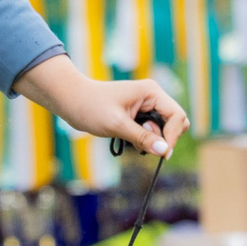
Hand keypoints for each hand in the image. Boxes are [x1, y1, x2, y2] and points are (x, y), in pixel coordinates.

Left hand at [12, 55, 187, 156]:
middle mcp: (152, 96)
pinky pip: (151, 130)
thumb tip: (164, 150)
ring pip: (163, 128)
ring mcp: (146, 105)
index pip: (176, 116)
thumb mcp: (117, 125)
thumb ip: (142, 138)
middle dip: (164, 137)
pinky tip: (129, 138)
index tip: (162, 153)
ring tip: (130, 139)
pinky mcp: (139, 114)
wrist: (70, 100)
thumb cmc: (91, 107)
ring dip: (152, 139)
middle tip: (143, 145)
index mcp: (151, 92)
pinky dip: (145, 139)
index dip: (172, 136)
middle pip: (175, 122)